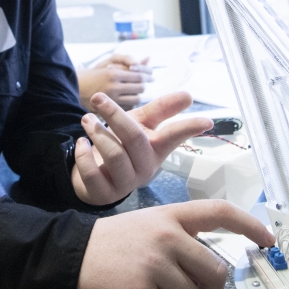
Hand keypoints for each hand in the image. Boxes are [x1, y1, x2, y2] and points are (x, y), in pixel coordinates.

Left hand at [71, 91, 211, 204]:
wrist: (96, 178)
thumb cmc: (123, 147)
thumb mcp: (141, 125)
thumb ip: (161, 110)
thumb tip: (189, 95)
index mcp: (156, 150)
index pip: (175, 136)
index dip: (189, 128)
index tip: (207, 121)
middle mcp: (144, 168)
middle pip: (135, 139)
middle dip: (115, 116)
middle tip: (98, 99)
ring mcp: (125, 183)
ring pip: (114, 155)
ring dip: (97, 133)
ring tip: (86, 119)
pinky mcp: (103, 193)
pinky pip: (92, 173)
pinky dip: (83, 155)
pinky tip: (81, 143)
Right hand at [75, 200, 273, 288]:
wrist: (69, 255)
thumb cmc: (112, 244)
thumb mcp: (148, 225)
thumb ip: (179, 238)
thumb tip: (211, 270)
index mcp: (171, 216)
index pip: (218, 212)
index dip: (248, 224)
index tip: (266, 240)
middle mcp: (167, 236)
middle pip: (215, 273)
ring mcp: (154, 264)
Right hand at [78, 55, 148, 110]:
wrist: (75, 89)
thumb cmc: (94, 73)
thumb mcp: (109, 62)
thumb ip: (128, 60)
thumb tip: (148, 59)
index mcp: (113, 74)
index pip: (139, 75)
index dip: (148, 74)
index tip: (151, 74)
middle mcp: (113, 88)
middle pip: (141, 87)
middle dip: (144, 84)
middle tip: (145, 81)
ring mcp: (111, 101)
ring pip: (137, 99)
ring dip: (139, 94)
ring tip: (136, 89)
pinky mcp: (110, 112)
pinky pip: (129, 107)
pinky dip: (131, 102)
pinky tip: (127, 97)